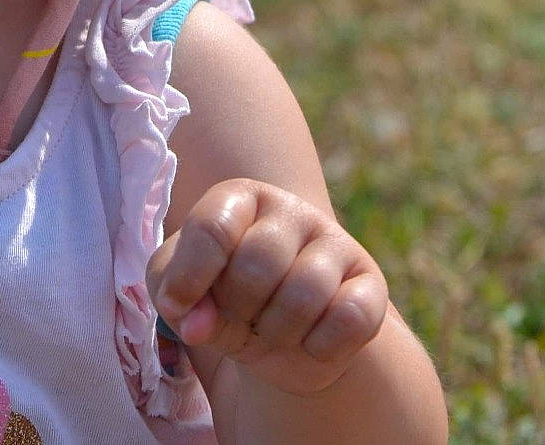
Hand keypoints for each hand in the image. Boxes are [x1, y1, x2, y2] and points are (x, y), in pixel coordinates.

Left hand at [146, 179, 388, 398]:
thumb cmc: (224, 302)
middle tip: (240, 322)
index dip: (190, 278)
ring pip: (305, 293)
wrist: (284, 341)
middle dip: (238, 311)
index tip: (180, 309)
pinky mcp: (371, 284)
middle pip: (257, 264)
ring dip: (277, 333)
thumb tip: (196, 323)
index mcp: (240, 198)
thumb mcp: (181, 294)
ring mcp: (337, 243)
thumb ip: (172, 296)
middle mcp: (292, 209)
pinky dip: (322, 346)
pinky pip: (350, 317)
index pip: (212, 227)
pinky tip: (311, 344)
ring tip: (271, 333)